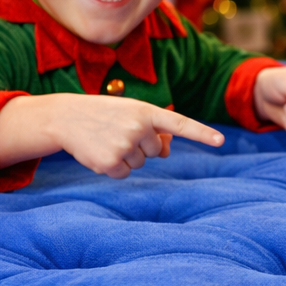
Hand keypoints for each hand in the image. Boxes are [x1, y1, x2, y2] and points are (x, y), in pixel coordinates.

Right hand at [0, 94, 226, 178]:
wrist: (65, 116)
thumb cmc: (106, 115)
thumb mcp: (132, 115)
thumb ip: (154, 130)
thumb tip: (165, 152)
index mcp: (146, 111)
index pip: (180, 124)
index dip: (201, 133)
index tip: (220, 141)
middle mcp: (138, 127)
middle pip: (155, 151)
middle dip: (139, 145)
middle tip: (118, 132)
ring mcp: (124, 145)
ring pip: (140, 163)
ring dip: (125, 155)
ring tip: (106, 139)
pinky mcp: (109, 162)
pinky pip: (124, 173)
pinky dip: (113, 167)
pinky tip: (99, 152)